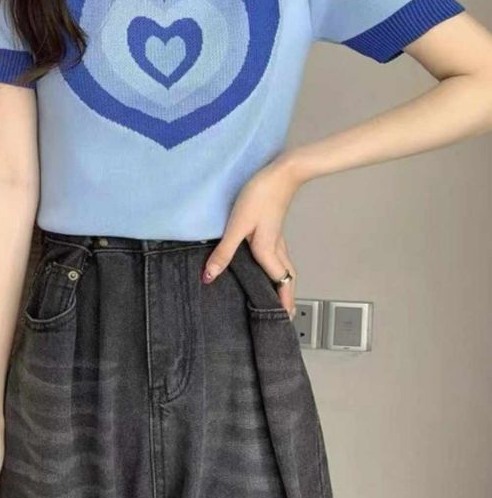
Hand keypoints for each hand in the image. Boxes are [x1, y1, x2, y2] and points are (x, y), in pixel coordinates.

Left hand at [201, 158, 300, 318]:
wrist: (281, 172)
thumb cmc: (259, 196)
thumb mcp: (237, 225)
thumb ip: (224, 252)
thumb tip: (210, 277)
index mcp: (269, 252)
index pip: (280, 286)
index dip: (280, 306)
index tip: (280, 324)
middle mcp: (278, 249)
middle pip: (288, 281)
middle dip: (286, 300)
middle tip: (282, 317)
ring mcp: (279, 239)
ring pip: (286, 270)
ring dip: (283, 286)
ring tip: (275, 298)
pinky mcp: (275, 229)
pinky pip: (280, 258)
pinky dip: (277, 270)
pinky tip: (265, 267)